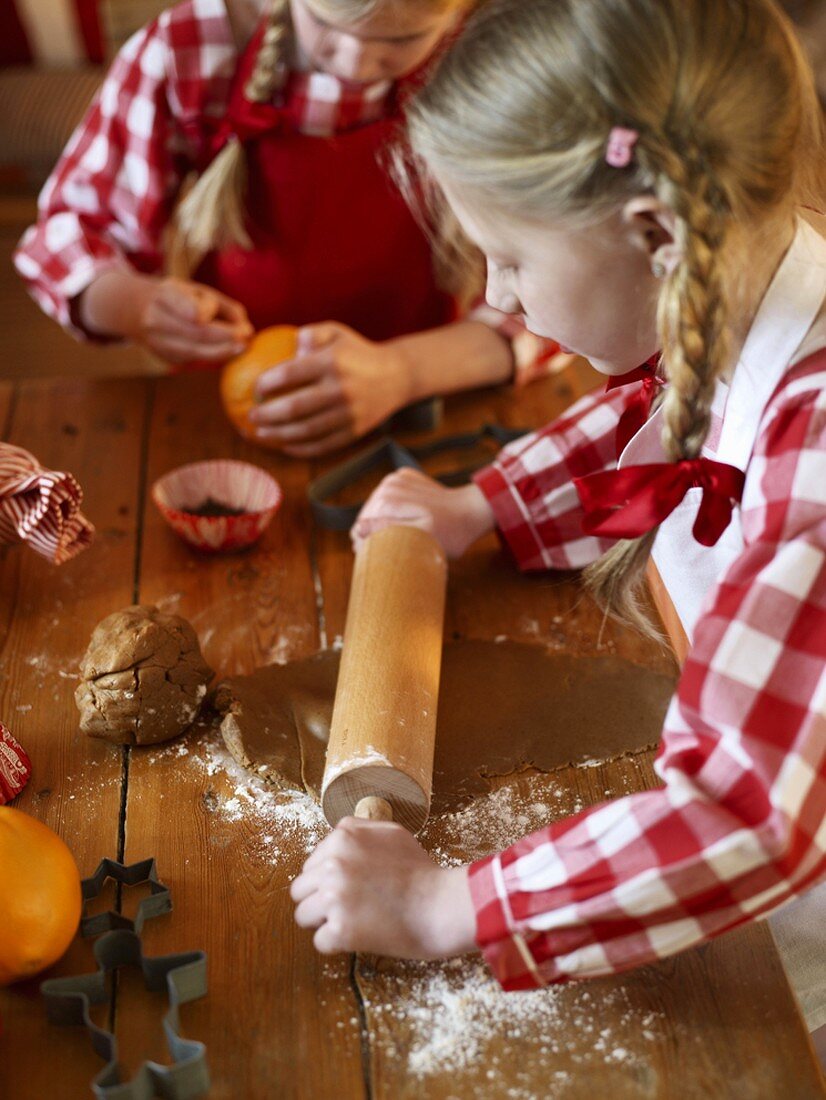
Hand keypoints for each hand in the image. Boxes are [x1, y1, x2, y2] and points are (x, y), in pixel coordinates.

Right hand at [80, 271, 252, 362]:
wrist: (134, 310)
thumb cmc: (176, 297)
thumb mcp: (195, 289)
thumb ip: (223, 305)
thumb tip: (246, 328)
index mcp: (163, 295)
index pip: (184, 305)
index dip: (204, 313)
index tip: (226, 318)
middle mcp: (155, 319)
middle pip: (196, 332)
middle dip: (225, 337)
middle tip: (246, 337)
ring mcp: (156, 342)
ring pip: (195, 352)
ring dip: (222, 352)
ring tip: (242, 347)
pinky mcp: (163, 357)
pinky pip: (192, 359)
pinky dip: (212, 356)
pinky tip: (227, 352)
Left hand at [248, 322, 408, 456]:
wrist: (397, 376)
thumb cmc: (357, 352)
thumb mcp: (336, 332)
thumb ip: (310, 333)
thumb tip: (287, 347)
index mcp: (333, 363)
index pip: (290, 374)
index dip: (267, 383)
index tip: (254, 388)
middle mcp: (341, 390)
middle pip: (294, 408)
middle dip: (266, 414)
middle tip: (250, 415)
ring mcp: (348, 414)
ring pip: (306, 431)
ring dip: (278, 435)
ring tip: (260, 433)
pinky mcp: (354, 432)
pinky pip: (322, 445)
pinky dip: (300, 448)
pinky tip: (284, 445)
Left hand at [291, 817, 476, 958]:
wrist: (441, 905)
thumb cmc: (422, 872)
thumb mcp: (392, 833)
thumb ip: (358, 830)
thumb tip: (333, 839)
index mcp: (343, 837)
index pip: (310, 864)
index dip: (327, 878)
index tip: (351, 887)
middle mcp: (333, 863)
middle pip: (300, 889)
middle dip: (320, 899)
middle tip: (350, 907)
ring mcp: (334, 897)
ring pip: (303, 915)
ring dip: (324, 922)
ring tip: (353, 921)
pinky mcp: (340, 929)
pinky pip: (319, 941)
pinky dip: (337, 944)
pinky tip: (360, 936)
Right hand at [351, 468, 494, 557]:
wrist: (470, 512)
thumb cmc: (449, 533)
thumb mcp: (419, 539)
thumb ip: (386, 532)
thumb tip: (357, 529)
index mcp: (388, 499)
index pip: (361, 527)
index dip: (368, 546)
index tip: (384, 558)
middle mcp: (388, 484)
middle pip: (366, 517)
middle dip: (374, 534)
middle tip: (394, 550)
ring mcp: (395, 478)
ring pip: (374, 508)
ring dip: (382, 522)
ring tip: (401, 534)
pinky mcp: (402, 477)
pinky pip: (385, 499)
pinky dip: (392, 511)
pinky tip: (406, 518)